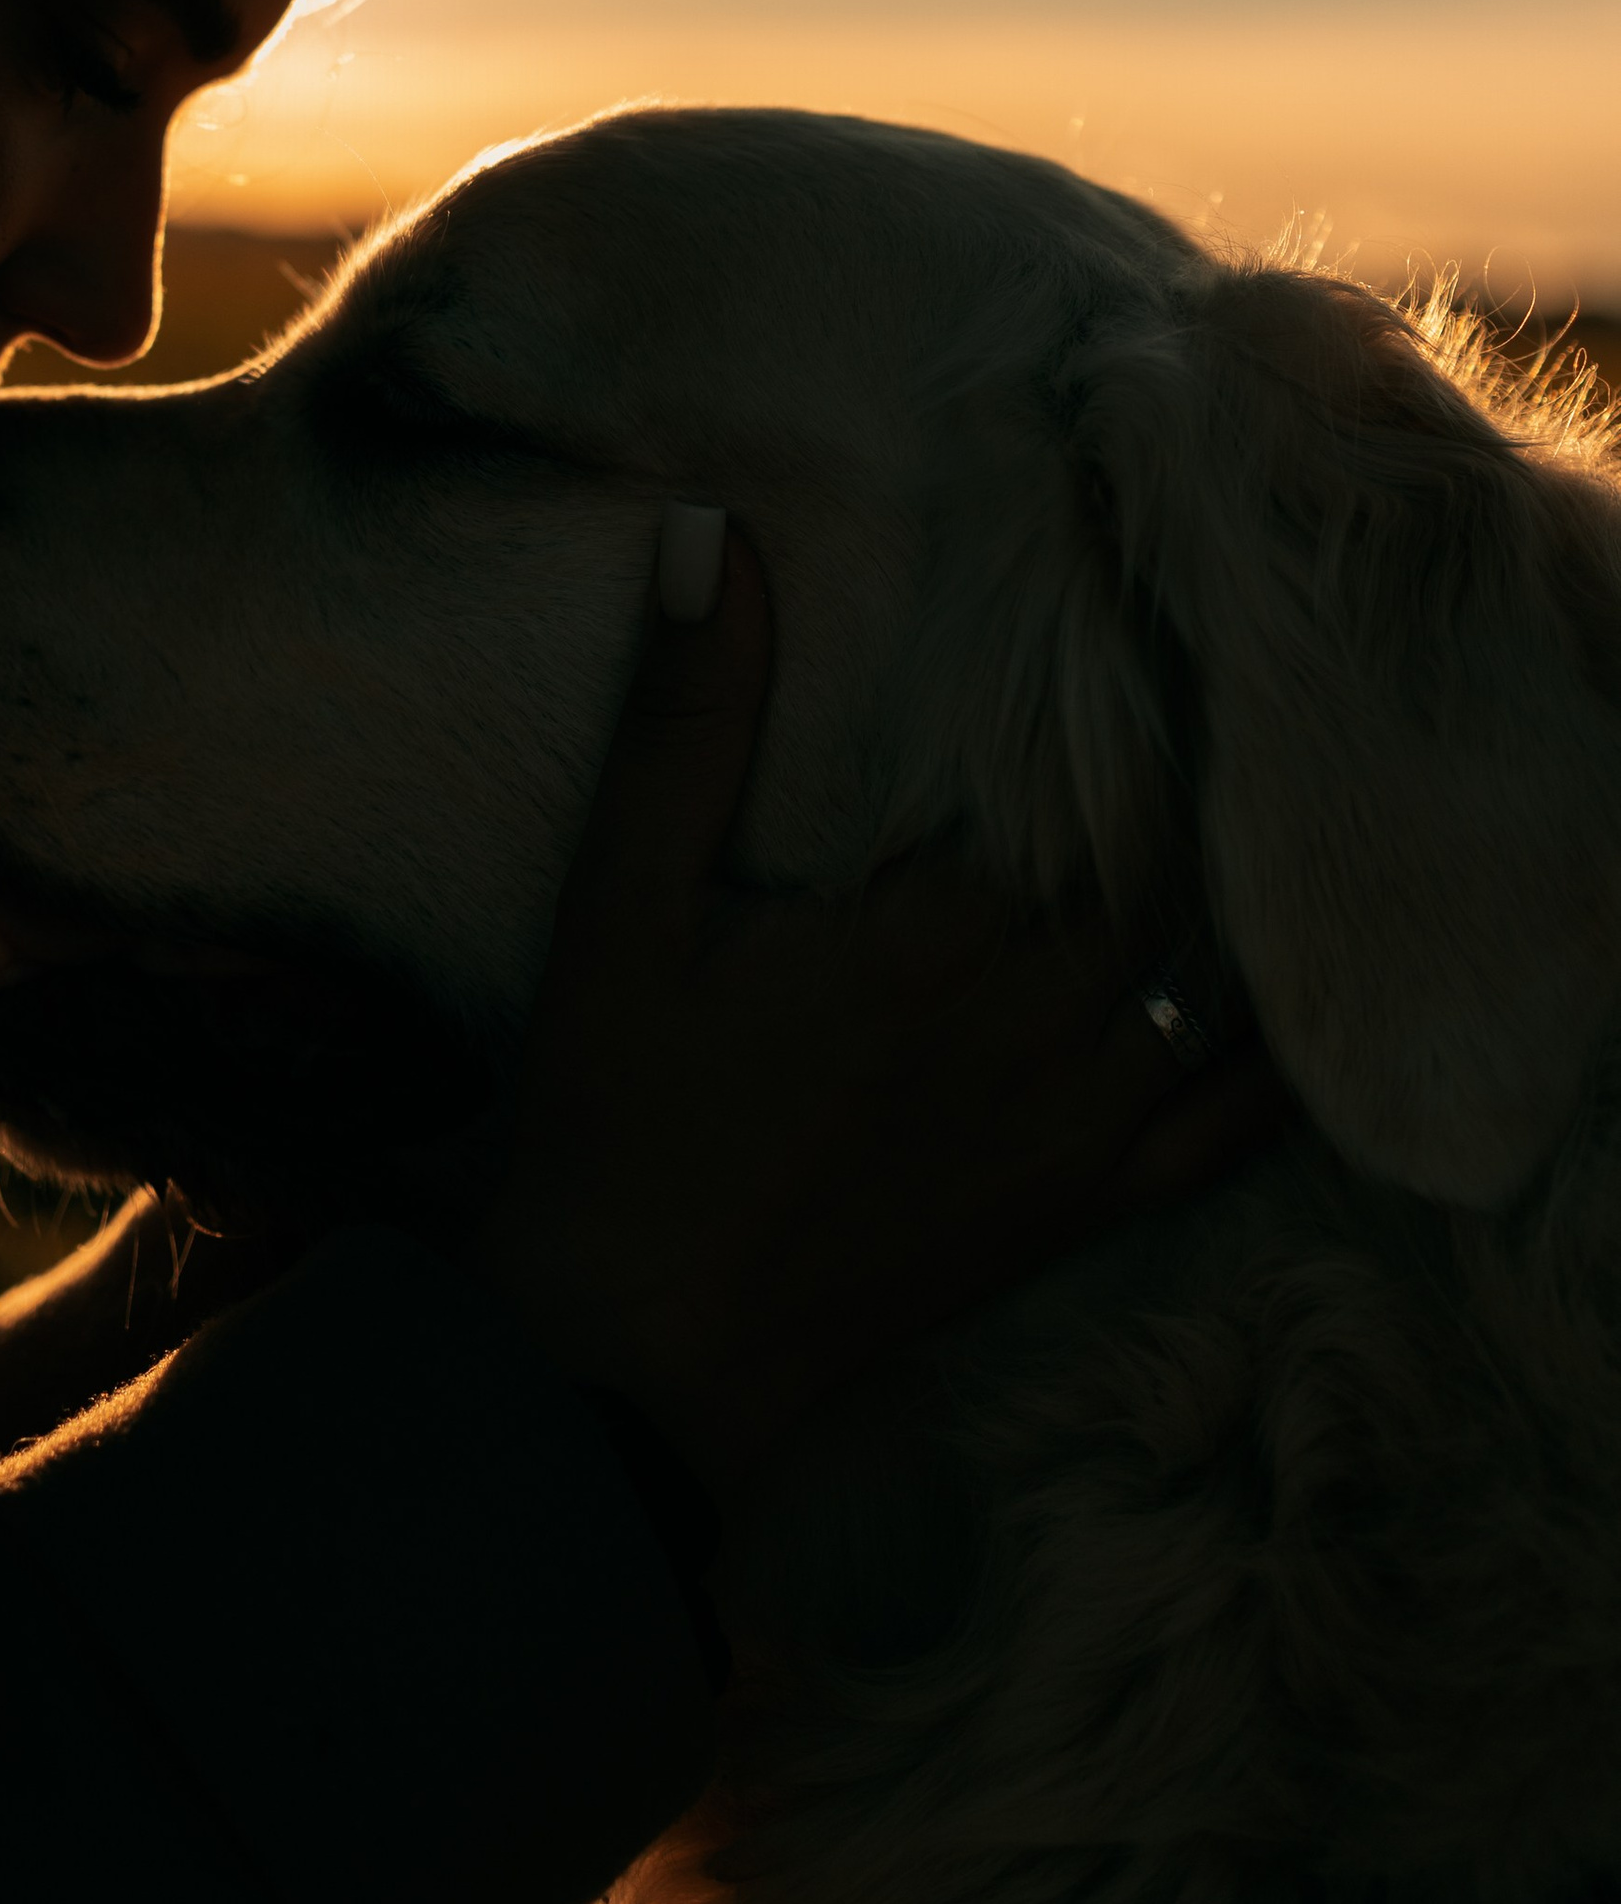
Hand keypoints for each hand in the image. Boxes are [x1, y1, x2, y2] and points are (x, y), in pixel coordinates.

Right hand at [463, 517, 1288, 1512]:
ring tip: (1239, 797)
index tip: (1132, 604)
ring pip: (1210, 981)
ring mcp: (1071, 1130)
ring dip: (1229, 890)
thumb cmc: (616, 1120)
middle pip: (1174, 870)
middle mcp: (1037, 1029)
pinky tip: (1288, 994)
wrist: (631, 1365)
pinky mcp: (1073, 1211)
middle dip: (1185, 774)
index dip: (1124, 690)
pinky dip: (1268, 1055)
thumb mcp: (622, 902)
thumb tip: (714, 538)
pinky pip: (1222, 1131)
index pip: (1091, 780)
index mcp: (936, 938)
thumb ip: (685, 718)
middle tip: (1190, 675)